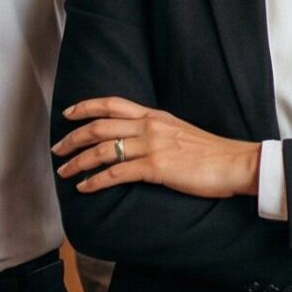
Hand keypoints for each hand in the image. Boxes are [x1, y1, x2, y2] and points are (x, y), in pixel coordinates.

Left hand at [55, 97, 258, 197]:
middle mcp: (149, 126)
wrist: (234, 163)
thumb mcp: (179, 131)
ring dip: (78, 162)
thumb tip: (137, 139)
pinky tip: (84, 187)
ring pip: (103, 150)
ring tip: (64, 172)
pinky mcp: (155, 168)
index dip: (85, 108)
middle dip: (73, 138)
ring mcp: (151, 146)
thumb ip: (157, 131)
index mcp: (154, 115)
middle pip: (99, 126)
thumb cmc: (211, 152)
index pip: (112, 104)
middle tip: (58, 150)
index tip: (68, 114)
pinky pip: (116, 173)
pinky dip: (95, 181)